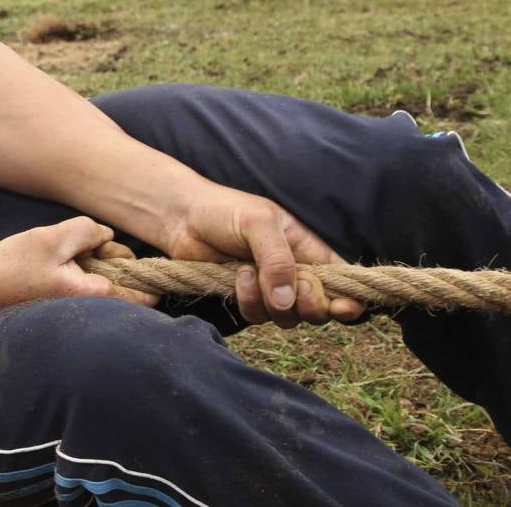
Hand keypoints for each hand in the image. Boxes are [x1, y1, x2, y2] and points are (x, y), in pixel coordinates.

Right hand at [0, 218, 158, 316]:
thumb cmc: (11, 270)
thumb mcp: (50, 239)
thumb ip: (86, 231)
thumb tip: (107, 236)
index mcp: (96, 296)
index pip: (145, 292)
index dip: (133, 264)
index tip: (107, 249)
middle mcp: (92, 311)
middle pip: (124, 283)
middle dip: (109, 258)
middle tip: (78, 247)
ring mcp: (78, 310)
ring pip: (102, 281)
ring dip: (90, 263)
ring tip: (61, 255)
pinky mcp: (64, 307)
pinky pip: (84, 286)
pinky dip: (76, 272)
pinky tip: (54, 266)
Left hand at [162, 190, 363, 327]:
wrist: (181, 218)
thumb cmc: (224, 210)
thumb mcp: (258, 223)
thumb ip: (277, 260)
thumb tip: (287, 300)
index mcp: (308, 249)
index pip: (342, 281)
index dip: (349, 300)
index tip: (343, 308)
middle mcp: (294, 272)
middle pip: (319, 310)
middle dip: (308, 306)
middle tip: (294, 286)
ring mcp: (270, 288)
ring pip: (288, 318)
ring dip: (269, 303)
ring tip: (247, 269)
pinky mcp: (246, 298)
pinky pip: (258, 317)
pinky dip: (248, 302)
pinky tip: (236, 276)